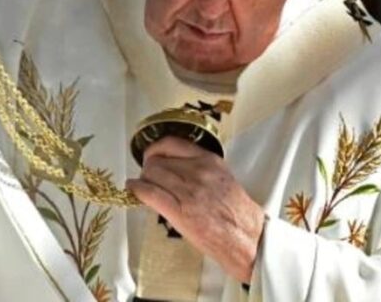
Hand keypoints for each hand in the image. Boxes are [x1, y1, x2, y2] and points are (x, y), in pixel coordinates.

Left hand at [126, 136, 265, 282]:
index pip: (171, 143)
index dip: (155, 150)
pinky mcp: (180, 210)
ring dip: (143, 180)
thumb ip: (198, 167)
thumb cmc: (235, 212)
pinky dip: (137, 189)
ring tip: (143, 186)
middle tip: (148, 178)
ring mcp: (188, 191)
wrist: (246, 237)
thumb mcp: (221, 177)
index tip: (151, 156)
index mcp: (209, 160)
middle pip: (157, 160)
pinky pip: (149, 193)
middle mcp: (198, 171)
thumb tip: (170, 166)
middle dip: (148, 168)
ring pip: (151, 174)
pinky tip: (134, 190)